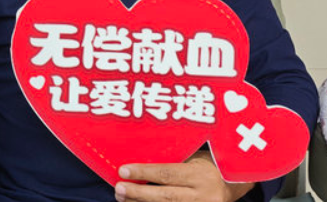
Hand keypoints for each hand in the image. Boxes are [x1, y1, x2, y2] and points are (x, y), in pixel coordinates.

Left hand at [114, 151, 254, 201]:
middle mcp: (203, 196)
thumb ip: (174, 160)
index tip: (123, 170)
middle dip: (138, 193)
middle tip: (118, 188)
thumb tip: (140, 156)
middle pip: (165, 197)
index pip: (167, 173)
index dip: (144, 173)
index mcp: (201, 175)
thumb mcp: (196, 157)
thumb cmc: (210, 164)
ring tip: (122, 197)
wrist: (235, 185)